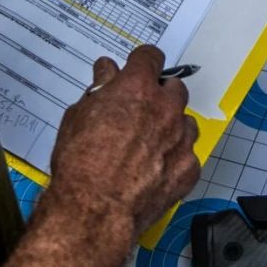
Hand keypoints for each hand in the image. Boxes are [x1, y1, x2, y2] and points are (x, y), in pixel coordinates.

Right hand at [41, 45, 200, 237]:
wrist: (94, 209)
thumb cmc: (81, 163)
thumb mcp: (78, 116)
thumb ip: (99, 89)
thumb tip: (106, 73)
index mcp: (137, 88)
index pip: (150, 57)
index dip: (142, 62)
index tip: (137, 68)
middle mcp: (165, 109)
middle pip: (174, 87)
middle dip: (159, 94)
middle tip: (139, 110)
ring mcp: (181, 139)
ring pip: (185, 121)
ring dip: (171, 126)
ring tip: (148, 142)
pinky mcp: (188, 169)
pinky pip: (187, 154)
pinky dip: (174, 158)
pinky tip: (154, 168)